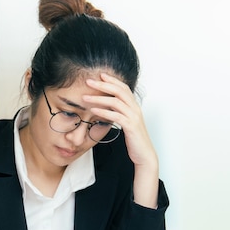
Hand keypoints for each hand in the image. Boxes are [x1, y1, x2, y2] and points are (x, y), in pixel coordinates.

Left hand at [85, 73, 159, 207]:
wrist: (144, 154)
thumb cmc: (134, 140)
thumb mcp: (125, 123)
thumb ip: (118, 113)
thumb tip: (105, 107)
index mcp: (134, 106)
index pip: (123, 88)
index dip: (112, 80)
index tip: (100, 75)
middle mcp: (135, 109)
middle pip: (119, 91)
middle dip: (103, 85)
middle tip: (88, 81)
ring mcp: (134, 117)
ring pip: (116, 102)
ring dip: (99, 98)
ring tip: (85, 97)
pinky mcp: (131, 126)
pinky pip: (116, 115)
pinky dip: (104, 111)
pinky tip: (93, 110)